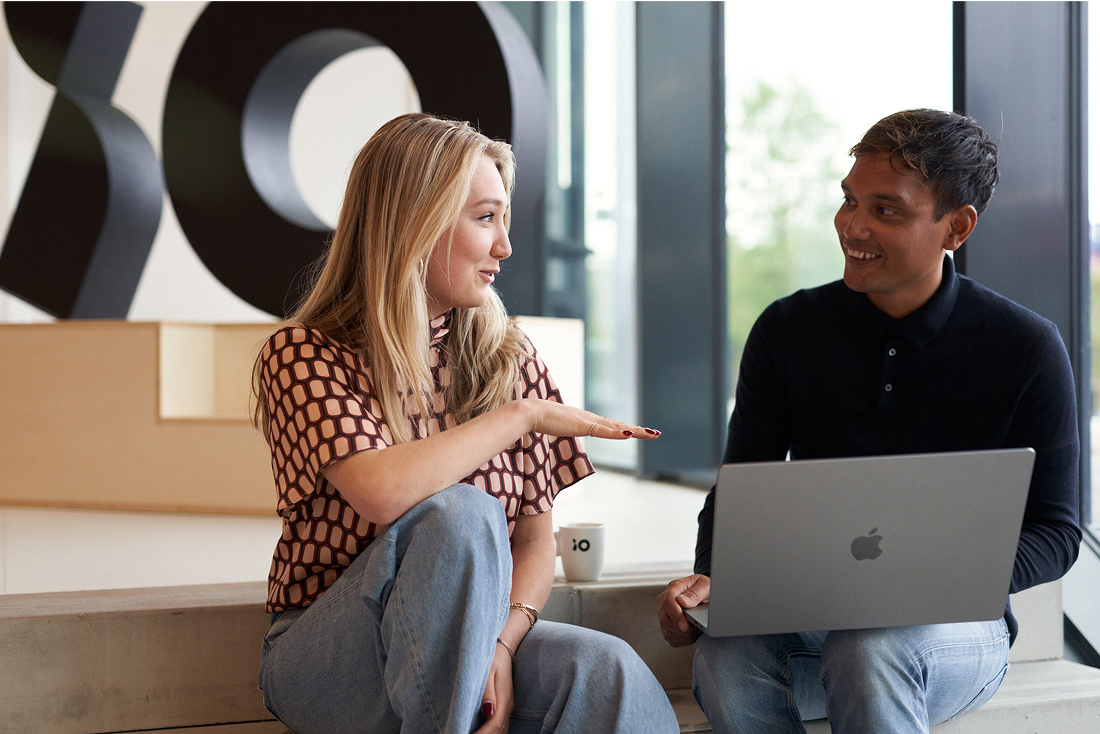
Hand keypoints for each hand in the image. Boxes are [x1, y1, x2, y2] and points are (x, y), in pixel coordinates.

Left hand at [473, 643, 513, 733]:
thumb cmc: (492, 657)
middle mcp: (508, 704)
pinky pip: (501, 723)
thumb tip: (488, 711)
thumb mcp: (488, 671)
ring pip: (501, 729)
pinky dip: (492, 731)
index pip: (494, 724)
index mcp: (504, 698)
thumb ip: (488, 691)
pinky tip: (482, 731)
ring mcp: (508, 705)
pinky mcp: (505, 704)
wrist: (504, 647)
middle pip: (499, 730)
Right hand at [520, 398, 660, 440]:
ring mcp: (588, 421)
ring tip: (652, 433)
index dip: (624, 428)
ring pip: (617, 427)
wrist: (530, 412)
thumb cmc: (540, 420)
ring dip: (636, 430)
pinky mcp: (583, 425)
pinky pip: (604, 431)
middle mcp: (591, 418)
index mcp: (586, 420)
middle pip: (619, 425)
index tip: (637, 431)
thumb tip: (559, 431)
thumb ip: (562, 430)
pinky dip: (617, 432)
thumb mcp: (556, 428)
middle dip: (638, 430)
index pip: (610, 425)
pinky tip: (630, 434)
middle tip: (655, 433)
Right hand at [658, 574, 708, 647]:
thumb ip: (694, 593)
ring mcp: (664, 614)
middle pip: (665, 620)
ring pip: (667, 631)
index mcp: (674, 588)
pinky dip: (684, 640)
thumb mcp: (705, 586)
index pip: (668, 602)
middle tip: (697, 627)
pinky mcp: (667, 626)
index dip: (676, 616)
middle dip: (682, 629)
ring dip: (684, 635)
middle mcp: (665, 601)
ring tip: (696, 628)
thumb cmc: (705, 589)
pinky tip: (692, 632)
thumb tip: (682, 601)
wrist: (707, 595)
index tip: (685, 626)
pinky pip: (672, 639)